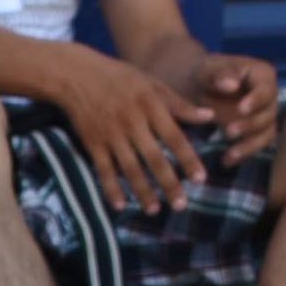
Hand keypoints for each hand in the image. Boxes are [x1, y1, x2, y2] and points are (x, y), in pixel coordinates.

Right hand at [48, 49, 211, 215]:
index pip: (174, 137)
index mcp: (150, 106)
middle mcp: (132, 122)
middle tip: (181, 206)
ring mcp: (111, 134)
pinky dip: (111, 189)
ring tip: (155, 210)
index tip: (201, 179)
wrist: (76, 74)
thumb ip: (179, 104)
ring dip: (143, 192)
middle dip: (169, 183)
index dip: (188, 159)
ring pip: (130, 168)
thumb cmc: (119, 78)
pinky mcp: (93, 143)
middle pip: (154, 158)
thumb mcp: (151, 83)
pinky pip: (103, 170)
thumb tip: (209, 117)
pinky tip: (121, 206)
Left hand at [195, 55, 281, 164]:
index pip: (265, 89)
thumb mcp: (207, 71)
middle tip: (228, 132)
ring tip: (228, 155)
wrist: (199, 87)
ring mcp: (267, 114)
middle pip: (268, 113)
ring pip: (267, 133)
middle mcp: (270, 95)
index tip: (241, 109)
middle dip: (250, 125)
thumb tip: (232, 85)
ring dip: (249, 145)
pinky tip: (226, 161)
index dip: (256, 100)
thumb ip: (219, 76)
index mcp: (262, 74)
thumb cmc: (204, 75)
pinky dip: (244, 154)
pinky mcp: (259, 131)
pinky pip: (257, 145)